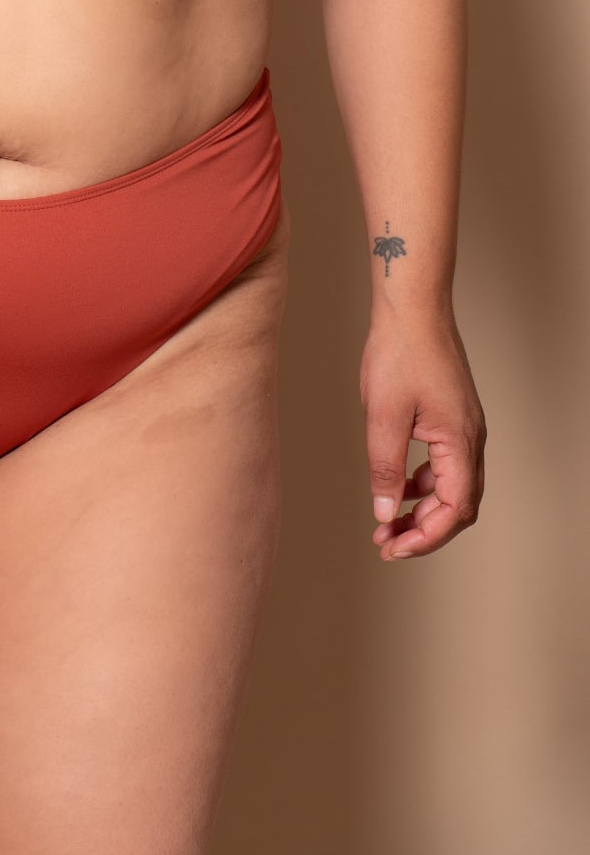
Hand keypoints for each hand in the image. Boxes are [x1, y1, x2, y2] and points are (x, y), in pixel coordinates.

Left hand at [360, 307, 485, 560]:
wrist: (412, 306)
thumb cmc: (399, 353)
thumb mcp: (383, 416)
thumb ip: (385, 468)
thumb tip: (386, 512)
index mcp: (460, 442)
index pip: (453, 510)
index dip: (425, 538)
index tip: (392, 548)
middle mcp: (471, 438)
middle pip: (459, 505)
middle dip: (425, 530)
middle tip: (387, 542)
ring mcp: (465, 426)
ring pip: (454, 486)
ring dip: (425, 508)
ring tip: (389, 519)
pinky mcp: (453, 415)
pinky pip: (447, 463)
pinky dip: (425, 482)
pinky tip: (400, 483)